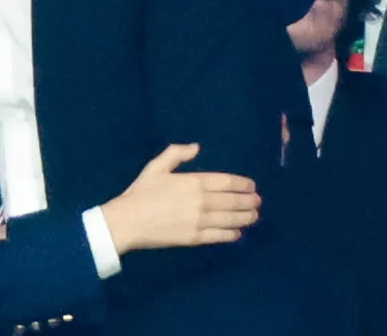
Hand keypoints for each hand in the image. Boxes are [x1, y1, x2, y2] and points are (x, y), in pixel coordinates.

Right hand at [101, 144, 260, 254]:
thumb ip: (176, 154)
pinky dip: (233, 234)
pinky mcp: (196, 238)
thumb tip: (196, 147)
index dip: (243, 184)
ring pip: (231, 219)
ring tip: (254, 216)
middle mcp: (201, 201)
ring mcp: (200, 221)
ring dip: (246, 217)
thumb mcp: (155, 167)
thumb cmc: (141, 192)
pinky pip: (221, 236)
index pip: (226, 182)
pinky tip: (238, 233)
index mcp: (193, 182)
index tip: (252, 186)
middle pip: (233, 201)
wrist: (128, 221)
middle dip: (249, 201)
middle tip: (258, 201)